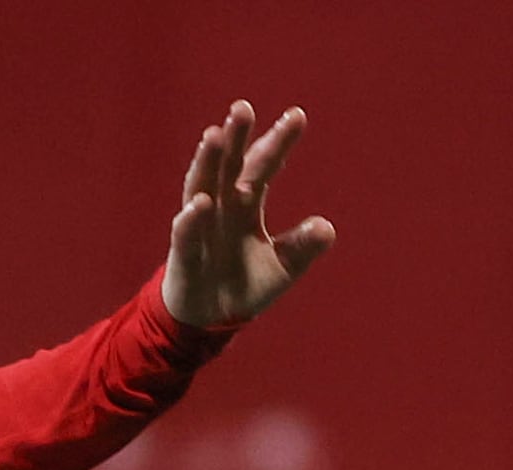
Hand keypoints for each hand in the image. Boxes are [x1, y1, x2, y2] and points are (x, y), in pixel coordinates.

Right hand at [162, 103, 333, 331]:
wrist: (207, 318)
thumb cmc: (243, 284)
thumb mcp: (282, 267)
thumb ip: (302, 247)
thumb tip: (328, 228)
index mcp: (246, 204)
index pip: (263, 166)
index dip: (278, 142)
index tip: (297, 116)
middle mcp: (222, 206)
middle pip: (229, 165)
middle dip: (236, 138)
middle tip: (243, 108)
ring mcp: (201, 226)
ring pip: (202, 186)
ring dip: (207, 162)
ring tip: (214, 135)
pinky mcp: (184, 254)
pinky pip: (186, 233)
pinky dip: (192, 218)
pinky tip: (201, 203)